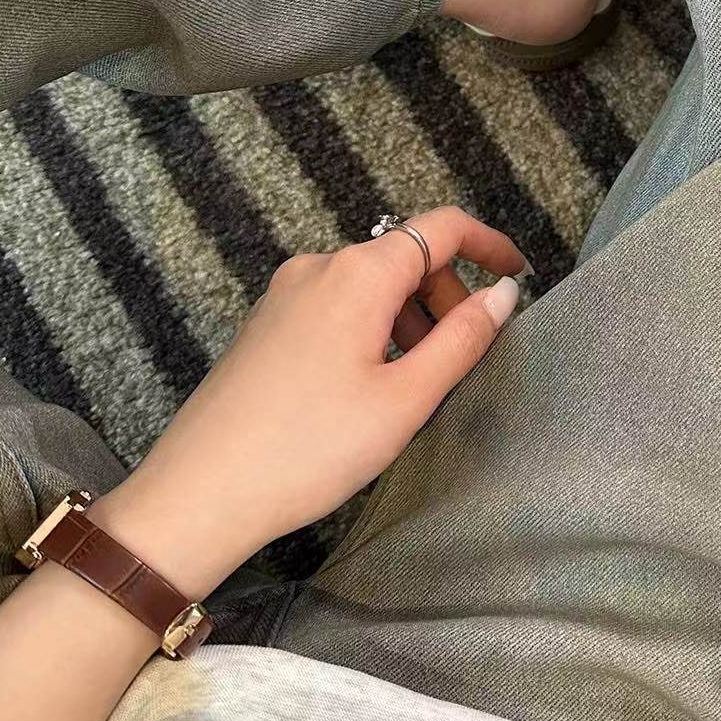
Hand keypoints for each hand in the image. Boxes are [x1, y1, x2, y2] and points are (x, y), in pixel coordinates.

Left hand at [93, 207, 526, 596]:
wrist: (200, 493)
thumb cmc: (310, 448)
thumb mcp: (404, 400)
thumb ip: (461, 340)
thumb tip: (503, 294)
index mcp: (359, 273)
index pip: (442, 227)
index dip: (489, 244)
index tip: (519, 274)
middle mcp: (319, 267)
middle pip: (405, 257)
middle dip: (446, 295)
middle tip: (465, 357)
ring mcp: (286, 295)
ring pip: (370, 285)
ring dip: (408, 318)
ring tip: (416, 386)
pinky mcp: (267, 325)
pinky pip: (337, 307)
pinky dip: (372, 330)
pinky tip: (370, 388)